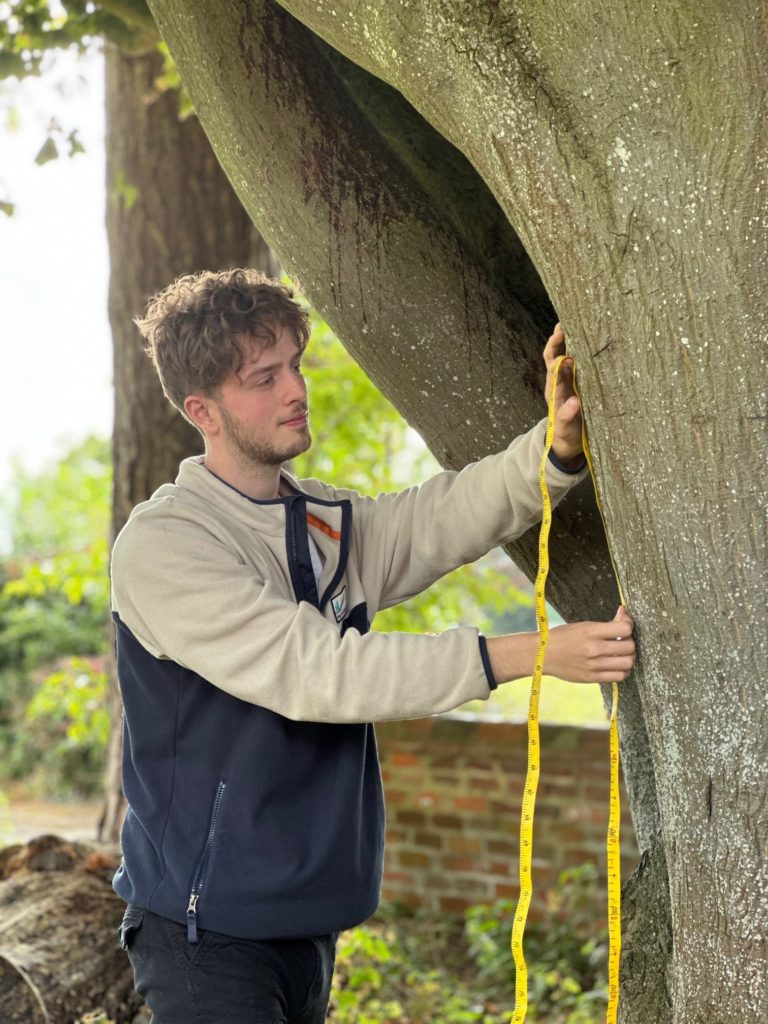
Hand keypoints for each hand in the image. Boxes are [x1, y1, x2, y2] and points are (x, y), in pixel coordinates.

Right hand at [486, 607, 636, 683]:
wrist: (542, 655)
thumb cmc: (563, 637)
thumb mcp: (582, 625)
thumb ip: (605, 624)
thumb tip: (624, 615)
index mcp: (590, 631)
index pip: (624, 628)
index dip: (629, 624)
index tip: (625, 623)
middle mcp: (594, 649)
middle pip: (629, 646)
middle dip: (630, 641)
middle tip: (623, 639)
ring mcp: (594, 665)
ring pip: (628, 662)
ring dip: (629, 657)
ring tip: (622, 653)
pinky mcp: (592, 678)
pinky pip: (619, 676)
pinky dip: (623, 670)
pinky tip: (617, 664)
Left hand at [543, 323, 582, 465]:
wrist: (568, 442)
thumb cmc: (567, 434)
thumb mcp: (567, 429)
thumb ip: (568, 416)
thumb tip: (574, 402)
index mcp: (555, 392)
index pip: (553, 370)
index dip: (558, 360)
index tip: (567, 355)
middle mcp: (559, 382)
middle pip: (554, 356)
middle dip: (557, 340)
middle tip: (564, 324)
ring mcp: (568, 381)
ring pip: (565, 355)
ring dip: (567, 340)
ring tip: (575, 322)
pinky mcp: (577, 383)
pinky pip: (577, 362)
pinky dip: (579, 349)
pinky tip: (589, 338)